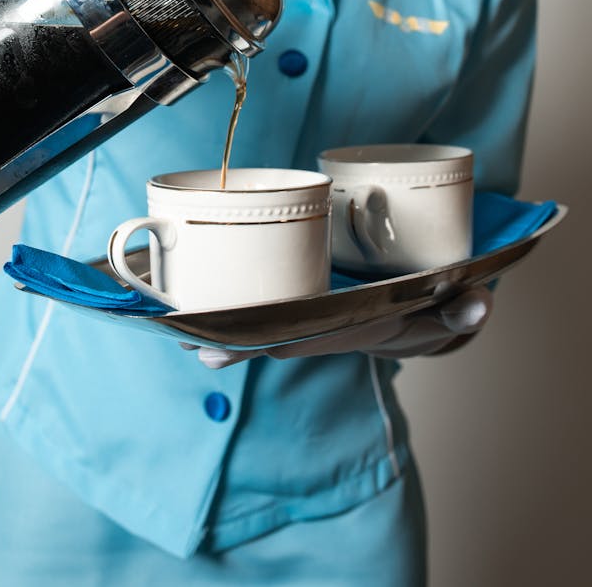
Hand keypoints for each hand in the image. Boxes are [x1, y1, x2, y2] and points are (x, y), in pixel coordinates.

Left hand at [185, 286, 492, 368]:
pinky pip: (267, 308)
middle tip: (176, 334)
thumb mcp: (453, 312)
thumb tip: (478, 304)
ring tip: (171, 322)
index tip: (214, 346)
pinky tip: (199, 302)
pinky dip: (235, 308)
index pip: (303, 338)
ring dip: (220, 326)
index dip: (259, 341)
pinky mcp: (308, 305)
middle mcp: (327, 331)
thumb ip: (465, 310)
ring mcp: (314, 321)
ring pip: (262, 325)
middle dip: (225, 339)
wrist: (430, 317)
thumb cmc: (435, 309)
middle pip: (268, 337)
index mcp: (354, 331)